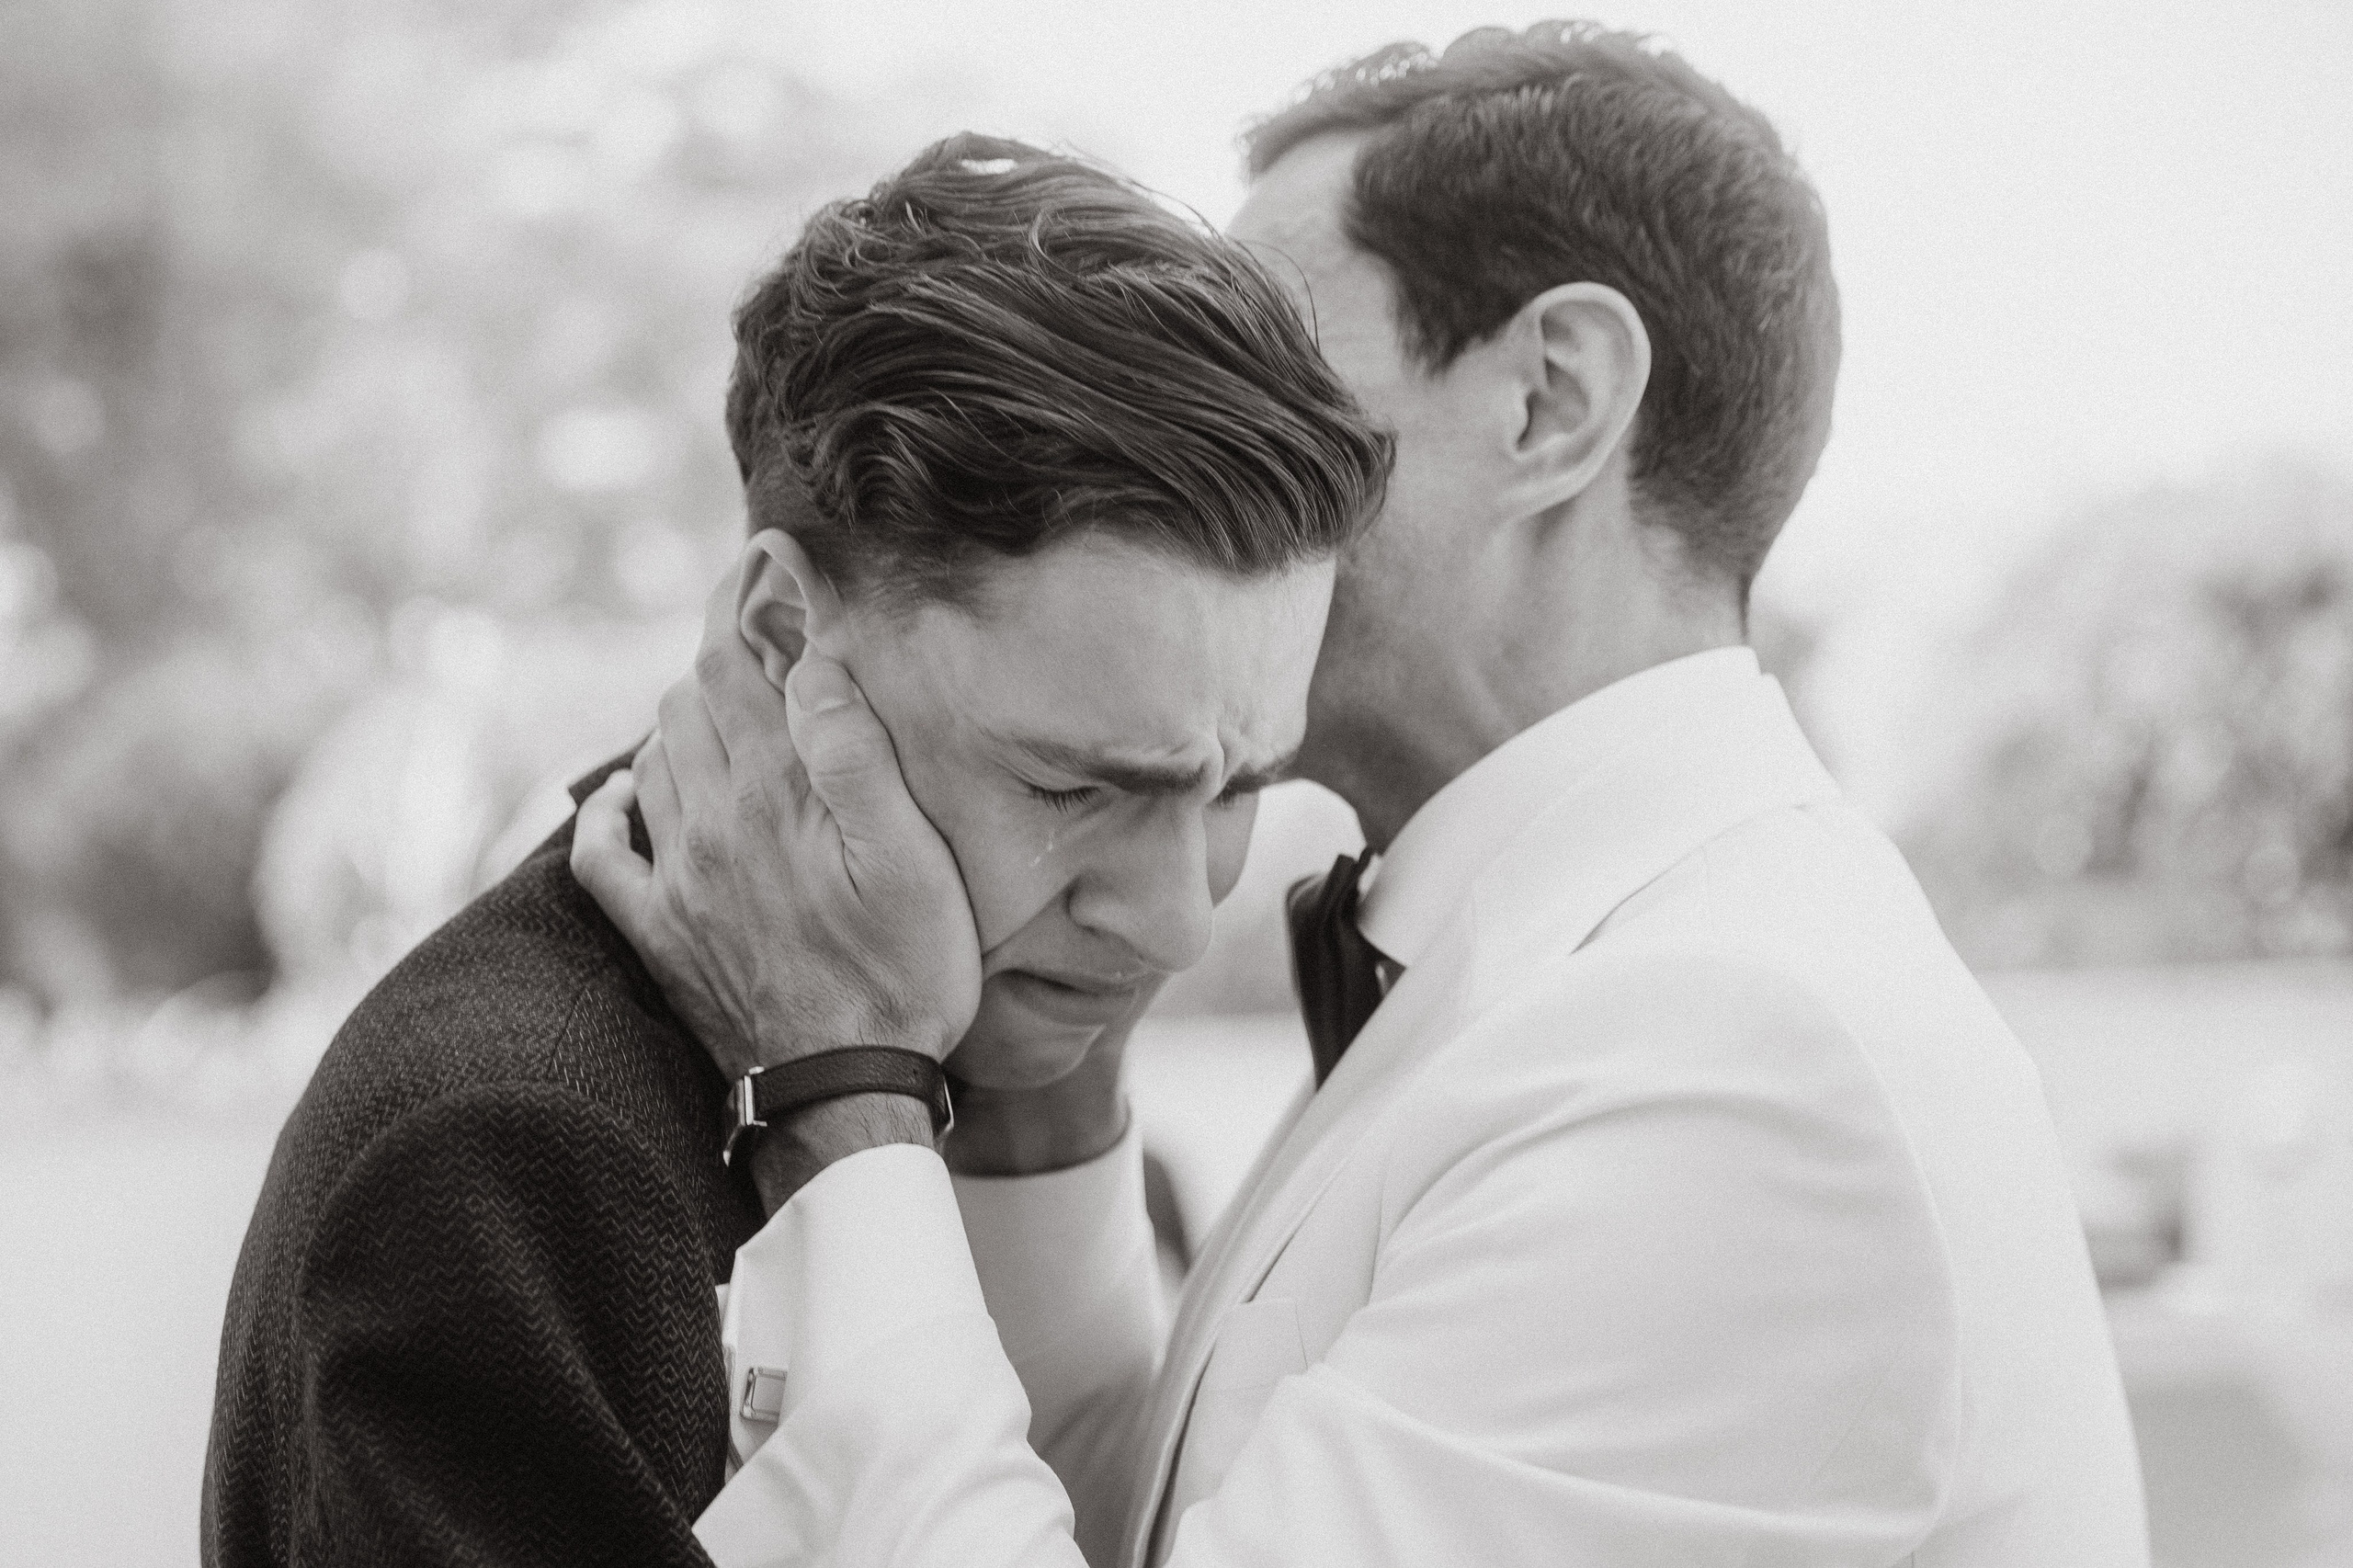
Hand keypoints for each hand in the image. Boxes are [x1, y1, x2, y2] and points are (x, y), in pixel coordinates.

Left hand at [571, 562, 982, 1102]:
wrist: (848, 1090)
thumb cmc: (905, 973)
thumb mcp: (912, 859)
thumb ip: (855, 755)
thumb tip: (811, 660)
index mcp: (774, 795)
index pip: (732, 670)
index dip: (747, 616)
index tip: (772, 586)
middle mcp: (709, 825)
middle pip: (685, 704)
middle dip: (719, 668)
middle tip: (765, 658)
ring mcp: (674, 880)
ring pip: (650, 761)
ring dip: (680, 727)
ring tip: (727, 720)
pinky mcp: (657, 933)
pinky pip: (598, 853)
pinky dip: (607, 809)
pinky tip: (630, 794)